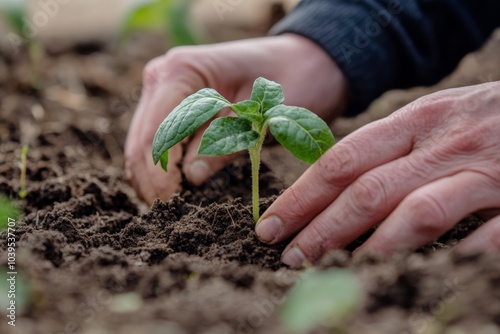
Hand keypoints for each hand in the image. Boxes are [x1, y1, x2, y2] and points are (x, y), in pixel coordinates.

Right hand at [125, 34, 346, 203]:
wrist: (302, 62)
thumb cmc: (291, 82)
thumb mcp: (263, 117)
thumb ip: (225, 143)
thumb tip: (192, 177)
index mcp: (182, 71)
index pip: (157, 133)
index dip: (160, 175)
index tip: (174, 204)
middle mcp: (163, 76)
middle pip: (142, 140)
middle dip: (152, 181)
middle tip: (172, 214)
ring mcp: (164, 90)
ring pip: (143, 144)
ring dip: (154, 177)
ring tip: (175, 206)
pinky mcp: (173, 105)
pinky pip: (158, 141)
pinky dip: (163, 167)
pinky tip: (178, 188)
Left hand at [256, 82, 499, 266]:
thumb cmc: (478, 117)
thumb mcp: (429, 118)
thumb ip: (388, 148)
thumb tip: (333, 187)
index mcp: (414, 121)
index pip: (342, 160)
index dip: (302, 196)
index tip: (271, 225)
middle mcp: (442, 144)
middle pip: (367, 190)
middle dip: (321, 228)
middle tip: (289, 257)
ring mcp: (482, 171)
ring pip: (417, 212)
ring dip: (371, 247)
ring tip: (335, 271)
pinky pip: (490, 232)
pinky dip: (459, 253)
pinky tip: (426, 271)